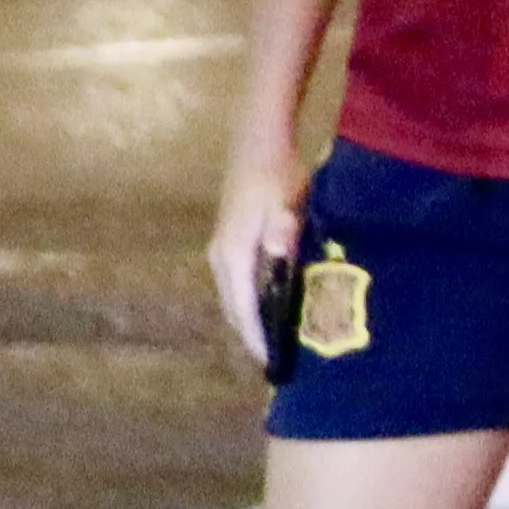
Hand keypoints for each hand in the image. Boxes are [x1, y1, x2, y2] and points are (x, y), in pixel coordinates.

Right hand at [208, 157, 304, 365]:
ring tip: (276, 343)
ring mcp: (222, 251)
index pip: (244, 308)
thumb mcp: (288, 202)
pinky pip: (238, 285)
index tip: (273, 363)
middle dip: (253, 335)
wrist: (258, 145)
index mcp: (234, 254)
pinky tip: (272, 309)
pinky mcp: (229, 244)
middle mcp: (221, 259)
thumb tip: (278, 250)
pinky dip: (251, 302)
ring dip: (251, 320)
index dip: (257, 337)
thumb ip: (285, 229)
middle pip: (235, 309)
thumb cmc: (277, 175)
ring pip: (235, 298)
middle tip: (279, 361)